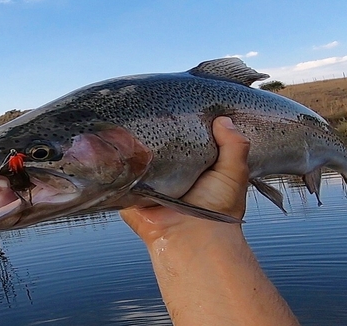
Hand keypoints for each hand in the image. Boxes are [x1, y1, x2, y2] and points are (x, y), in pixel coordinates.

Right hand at [121, 116, 250, 240]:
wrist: (192, 237)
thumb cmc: (217, 210)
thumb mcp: (233, 173)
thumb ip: (234, 145)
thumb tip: (223, 120)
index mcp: (192, 169)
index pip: (183, 142)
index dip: (181, 127)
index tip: (177, 109)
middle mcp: (167, 176)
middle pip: (156, 148)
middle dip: (153, 134)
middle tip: (149, 113)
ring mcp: (146, 184)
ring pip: (133, 159)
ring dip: (131, 147)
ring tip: (128, 124)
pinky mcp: (128, 192)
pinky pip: (117, 174)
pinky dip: (115, 163)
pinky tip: (113, 145)